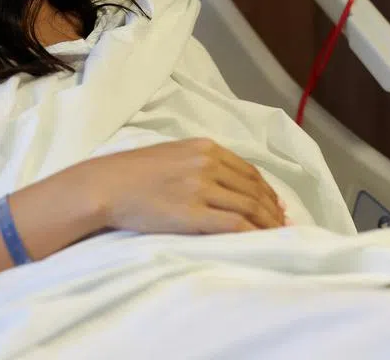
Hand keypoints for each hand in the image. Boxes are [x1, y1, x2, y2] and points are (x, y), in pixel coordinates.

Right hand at [73, 138, 286, 234]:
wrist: (105, 184)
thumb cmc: (132, 172)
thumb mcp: (172, 155)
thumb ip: (200, 163)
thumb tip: (226, 182)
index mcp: (206, 148)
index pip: (249, 171)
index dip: (268, 191)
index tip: (277, 206)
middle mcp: (208, 163)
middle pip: (254, 189)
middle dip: (273, 209)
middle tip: (285, 225)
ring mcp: (201, 187)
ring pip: (249, 206)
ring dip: (268, 223)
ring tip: (277, 236)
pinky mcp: (192, 212)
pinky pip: (234, 224)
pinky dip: (252, 233)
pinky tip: (260, 241)